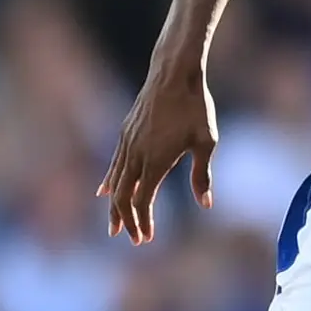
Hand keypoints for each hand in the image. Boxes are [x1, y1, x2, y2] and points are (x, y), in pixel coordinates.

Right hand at [98, 65, 217, 245]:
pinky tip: (104, 191)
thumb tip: (205, 204)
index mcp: (155, 160)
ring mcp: (128, 142)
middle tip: (130, 238)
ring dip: (114, 205)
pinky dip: (109, 181)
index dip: (142, 222)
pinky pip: (114, 163)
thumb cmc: (195, 106)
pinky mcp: (126, 132)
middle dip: (124, 220)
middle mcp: (136, 154)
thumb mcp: (206, 141)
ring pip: (114, 181)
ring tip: (114, 223)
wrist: (174, 72)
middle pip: (122, 196)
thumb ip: (202, 175)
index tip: (146, 238)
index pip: (142, 200)